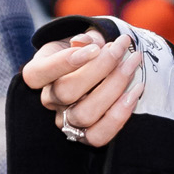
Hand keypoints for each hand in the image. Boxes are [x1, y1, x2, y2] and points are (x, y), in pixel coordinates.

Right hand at [21, 28, 143, 147]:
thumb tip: (84, 42)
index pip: (37, 74)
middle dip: (100, 68)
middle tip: (121, 48)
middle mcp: (49, 99)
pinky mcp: (85, 135)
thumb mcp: (84, 38)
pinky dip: (120, 114)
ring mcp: (65, 119)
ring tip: (132, 64)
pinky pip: (99, 135)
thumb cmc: (88, 48)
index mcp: (39, 73)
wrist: (101, 66)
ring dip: (114, 88)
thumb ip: (85, 38)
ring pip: (84, 115)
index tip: (96, 47)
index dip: (65, 62)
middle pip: (66, 93)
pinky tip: (136, 91)